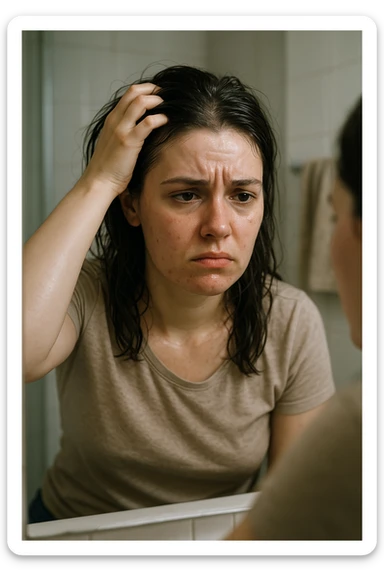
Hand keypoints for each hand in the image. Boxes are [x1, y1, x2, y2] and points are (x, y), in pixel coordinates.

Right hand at [80, 83, 167, 197]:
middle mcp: (115, 120)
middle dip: (153, 90)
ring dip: (157, 100)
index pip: (129, 94)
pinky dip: (160, 118)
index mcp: (112, 119)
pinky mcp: (129, 141)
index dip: (145, 90)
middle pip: (134, 91)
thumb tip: (143, 127)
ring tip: (168, 107)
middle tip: (166, 96)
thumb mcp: (114, 143)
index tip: (158, 95)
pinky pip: (148, 122)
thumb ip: (124, 131)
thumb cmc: (109, 167)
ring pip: (140, 102)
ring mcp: (121, 129)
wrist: (99, 182)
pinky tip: (166, 121)